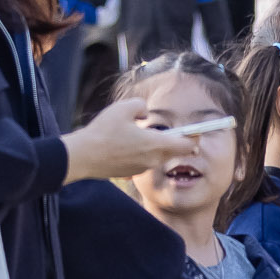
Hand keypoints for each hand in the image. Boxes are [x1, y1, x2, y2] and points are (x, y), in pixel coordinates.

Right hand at [63, 98, 208, 180]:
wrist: (83, 157)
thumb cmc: (103, 132)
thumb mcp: (123, 108)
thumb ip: (141, 106)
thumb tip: (146, 114)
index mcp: (156, 145)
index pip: (186, 144)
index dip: (194, 137)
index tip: (196, 130)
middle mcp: (153, 159)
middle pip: (175, 151)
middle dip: (178, 141)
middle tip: (176, 131)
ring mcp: (142, 168)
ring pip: (159, 156)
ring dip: (158, 146)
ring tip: (144, 133)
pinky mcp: (131, 172)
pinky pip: (144, 160)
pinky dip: (143, 152)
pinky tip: (128, 143)